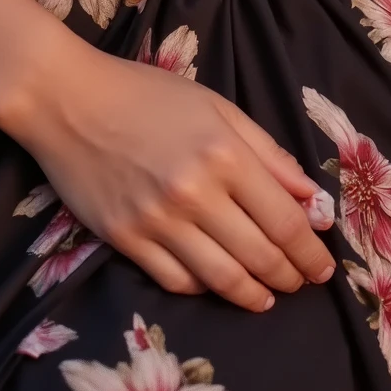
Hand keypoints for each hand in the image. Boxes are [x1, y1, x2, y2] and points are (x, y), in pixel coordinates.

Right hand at [5, 43, 336, 312]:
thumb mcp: (216, 106)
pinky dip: (204, 288)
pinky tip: (216, 283)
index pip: (285, 222)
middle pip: (260, 256)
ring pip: (222, 279)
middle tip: (300, 283)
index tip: (323, 267)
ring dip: (253, 295)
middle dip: (289, 277)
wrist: (68, 99)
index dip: (310, 252)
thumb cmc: (146, 93)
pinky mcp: (125, 240)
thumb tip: (312, 199)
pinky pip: (176, 281)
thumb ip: (268, 153)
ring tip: (266, 297)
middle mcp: (195, 193)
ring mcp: (158, 221)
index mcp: (224, 154)